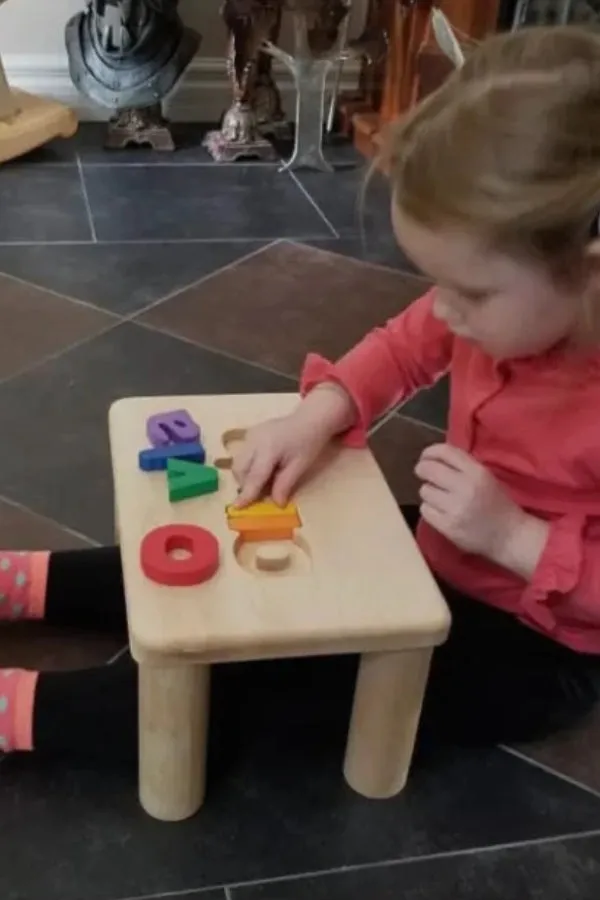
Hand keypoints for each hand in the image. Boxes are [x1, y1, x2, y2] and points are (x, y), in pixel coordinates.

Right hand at [232, 385, 354, 506]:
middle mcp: (254, 440)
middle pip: (240, 468)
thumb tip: (276, 504)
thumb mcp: (300, 466)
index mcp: (269, 448)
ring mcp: (250, 435)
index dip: (246, 493)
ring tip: (264, 479)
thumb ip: (285, 484)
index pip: (254, 476)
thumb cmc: (308, 442)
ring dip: (245, 475)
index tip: (237, 507)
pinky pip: (242, 454)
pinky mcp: (250, 433)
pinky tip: (263, 466)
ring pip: (238, 461)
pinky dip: (248, 465)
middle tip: (260, 493)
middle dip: (245, 484)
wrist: (309, 419)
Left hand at [414, 444, 523, 560]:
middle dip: (422, 470)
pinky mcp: (448, 527)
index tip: (425, 457)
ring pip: (424, 490)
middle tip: (424, 474)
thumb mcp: (486, 477)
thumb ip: (463, 466)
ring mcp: (456, 508)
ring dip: (429, 493)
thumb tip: (434, 457)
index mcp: (477, 473)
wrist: (509, 536)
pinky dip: (430, 509)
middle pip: (428, 469)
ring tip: (440, 498)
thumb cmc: (499, 504)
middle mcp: (466, 487)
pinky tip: (440, 511)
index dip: (429, 452)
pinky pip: (425, 510)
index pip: (445, 452)